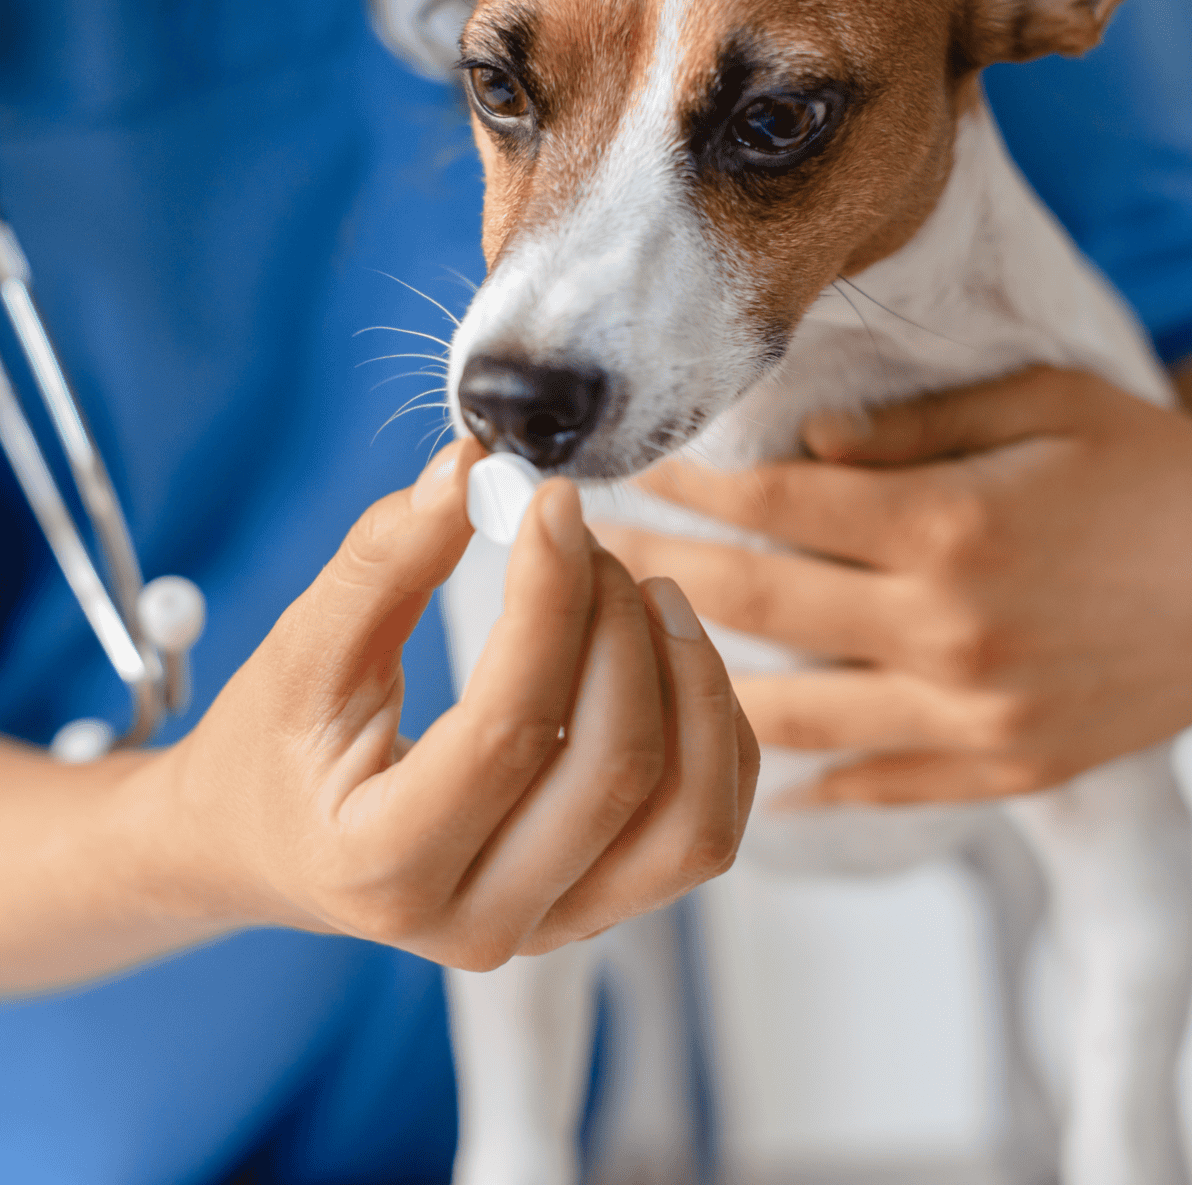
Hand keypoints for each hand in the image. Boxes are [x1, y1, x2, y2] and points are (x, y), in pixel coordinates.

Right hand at [160, 436, 756, 970]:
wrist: (272, 842)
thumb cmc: (278, 743)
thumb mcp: (303, 647)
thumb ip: (385, 560)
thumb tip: (474, 466)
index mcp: (384, 866)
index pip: (509, 729)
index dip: (549, 599)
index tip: (553, 501)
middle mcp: (478, 927)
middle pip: (615, 769)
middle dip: (619, 625)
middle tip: (583, 540)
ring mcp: (552, 929)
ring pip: (689, 818)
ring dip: (691, 682)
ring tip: (646, 591)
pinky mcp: (601, 908)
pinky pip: (706, 830)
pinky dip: (713, 730)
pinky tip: (665, 653)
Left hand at [594, 367, 1191, 804]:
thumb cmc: (1153, 471)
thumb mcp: (1044, 405)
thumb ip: (911, 426)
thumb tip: (801, 450)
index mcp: (947, 525)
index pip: (773, 505)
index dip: (683, 485)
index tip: (620, 469)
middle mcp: (945, 627)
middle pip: (757, 601)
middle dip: (653, 574)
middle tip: (577, 558)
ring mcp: (975, 711)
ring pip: (795, 713)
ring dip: (696, 686)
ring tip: (620, 668)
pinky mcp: (1010, 766)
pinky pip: (883, 785)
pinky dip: (811, 783)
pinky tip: (751, 776)